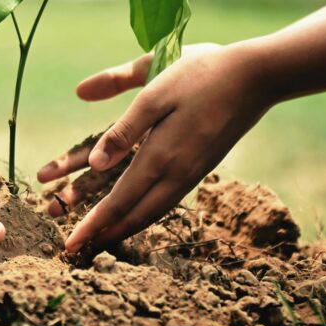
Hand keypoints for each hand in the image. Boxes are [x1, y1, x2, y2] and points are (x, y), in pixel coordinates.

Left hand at [38, 43, 273, 251]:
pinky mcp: (201, 167)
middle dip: (105, 234)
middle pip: (136, 216)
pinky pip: (167, 201)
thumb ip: (124, 129)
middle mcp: (177, 174)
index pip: (120, 202)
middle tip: (77, 250)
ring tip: (102, 237)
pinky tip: (138, 212)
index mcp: (161, 156)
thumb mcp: (155, 93)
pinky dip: (145, 213)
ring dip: (125, 227)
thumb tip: (95, 163)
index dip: (93, 225)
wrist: (256, 77)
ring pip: (154, 212)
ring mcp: (192, 173)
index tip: (70, 245)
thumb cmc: (201, 75)